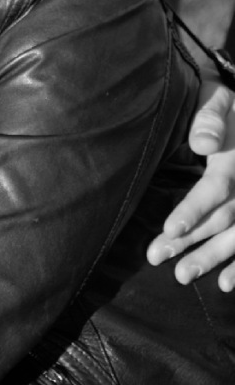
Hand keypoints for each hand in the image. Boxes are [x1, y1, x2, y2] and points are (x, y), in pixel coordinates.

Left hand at [147, 60, 234, 290]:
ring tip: (181, 276)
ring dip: (211, 258)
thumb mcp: (217, 99)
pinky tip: (226, 286)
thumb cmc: (225, 104)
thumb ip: (209, 117)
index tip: (168, 229)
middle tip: (157, 257)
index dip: (193, 210)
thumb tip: (202, 144)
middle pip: (223, 218)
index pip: (216, 188)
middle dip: (191, 240)